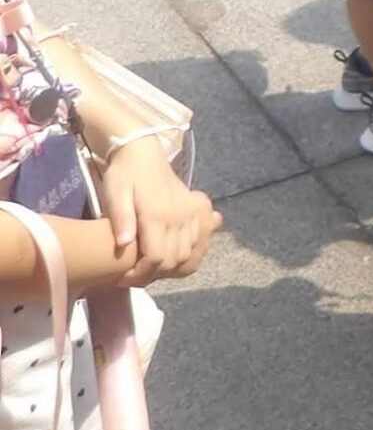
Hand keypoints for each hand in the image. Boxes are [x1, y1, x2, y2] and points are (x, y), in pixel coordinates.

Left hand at [99, 141, 219, 284]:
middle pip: (174, 261)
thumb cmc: (124, 175)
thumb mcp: (114, 195)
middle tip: (132, 275)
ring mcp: (191, 213)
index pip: (156, 258)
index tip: (121, 278)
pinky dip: (191, 255)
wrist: (143, 152)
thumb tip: (123, 244)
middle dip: (153, 275)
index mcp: (158, 215)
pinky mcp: (197, 210)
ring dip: (171, 268)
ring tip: (150, 267)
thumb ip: (120, 219)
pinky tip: (175, 256)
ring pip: (189, 255)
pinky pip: (201, 242)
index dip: (139, 275)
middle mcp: (180, 216)